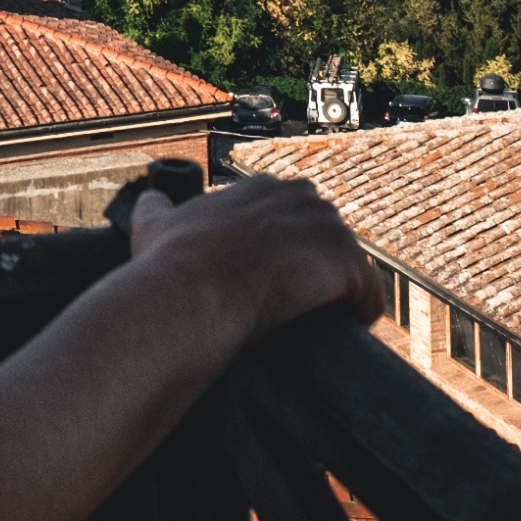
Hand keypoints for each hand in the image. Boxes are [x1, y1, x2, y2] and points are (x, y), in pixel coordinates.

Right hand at [129, 171, 381, 350]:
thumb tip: (151, 200)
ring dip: (339, 297)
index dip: (287, 255)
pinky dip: (360, 317)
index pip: (293, 217)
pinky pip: (369, 297)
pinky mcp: (346, 264)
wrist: (194, 290)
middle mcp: (300, 196)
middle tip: (294, 309)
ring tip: (317, 328)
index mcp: (262, 187)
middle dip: (317, 272)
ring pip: (350, 267)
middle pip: (327, 239)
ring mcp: (327, 228)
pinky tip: (340, 334)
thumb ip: (156, 206)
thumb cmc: (173, 263)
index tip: (273, 285)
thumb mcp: (154, 223)